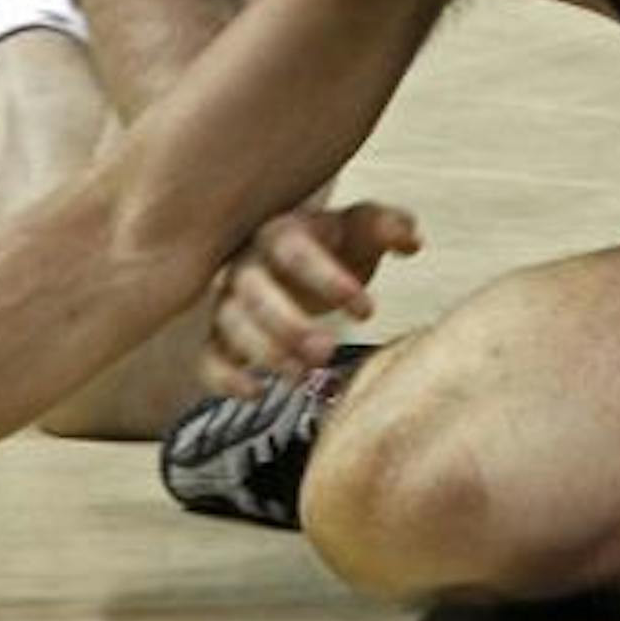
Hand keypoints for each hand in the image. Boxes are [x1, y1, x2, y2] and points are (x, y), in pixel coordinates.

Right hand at [201, 201, 421, 396]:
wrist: (302, 260)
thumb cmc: (335, 244)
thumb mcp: (363, 229)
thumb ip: (387, 227)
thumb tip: (410, 240)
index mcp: (281, 230)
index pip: (294, 249)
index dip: (326, 279)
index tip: (367, 311)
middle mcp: (247, 263)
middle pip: (254, 290)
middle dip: (288, 324)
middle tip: (327, 351)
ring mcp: (229, 300)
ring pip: (231, 324)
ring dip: (264, 352)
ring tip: (302, 376)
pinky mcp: (221, 335)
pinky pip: (209, 356)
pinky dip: (225, 377)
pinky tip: (256, 392)